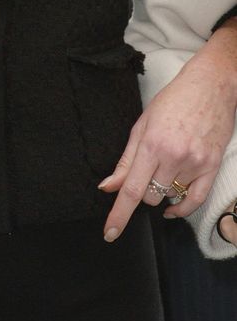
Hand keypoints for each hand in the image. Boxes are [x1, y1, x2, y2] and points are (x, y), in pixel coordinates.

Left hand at [99, 41, 236, 239]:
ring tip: (165, 167)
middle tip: (146, 169)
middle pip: (150, 196)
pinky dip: (181, 208)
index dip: (119, 215)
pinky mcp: (212, 167)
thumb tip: (108, 187)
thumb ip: (125, 160)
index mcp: (151, 144)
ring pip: (169, 197)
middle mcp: (174, 156)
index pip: (132, 190)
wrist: (211, 86)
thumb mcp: (142, 125)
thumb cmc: (173, 101)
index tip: (109, 233)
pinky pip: (195, 200)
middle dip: (142, 190)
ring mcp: (196, 163)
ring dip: (161, 191)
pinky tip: (172, 207)